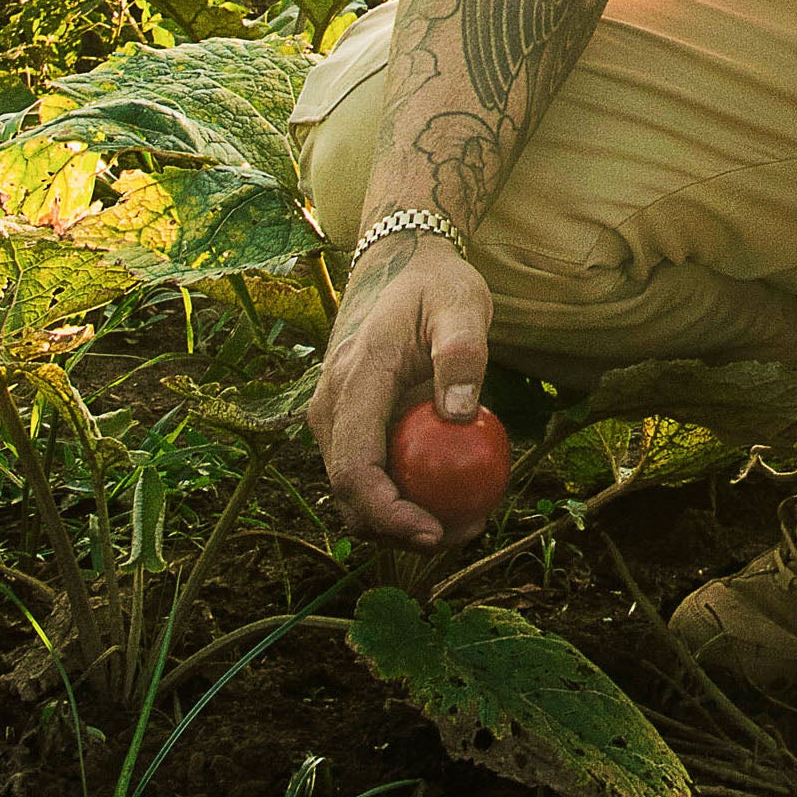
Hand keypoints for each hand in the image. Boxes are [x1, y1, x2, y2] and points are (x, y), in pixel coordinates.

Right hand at [308, 231, 493, 547]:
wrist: (399, 263)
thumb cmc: (437, 285)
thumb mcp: (462, 306)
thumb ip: (463, 356)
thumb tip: (462, 417)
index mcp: (356, 380)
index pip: (356, 468)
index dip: (389, 514)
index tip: (435, 533)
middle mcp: (331, 405)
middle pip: (349, 493)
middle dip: (398, 530)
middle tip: (465, 533)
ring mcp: (334, 417)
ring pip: (354, 491)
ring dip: (400, 519)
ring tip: (466, 521)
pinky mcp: (348, 421)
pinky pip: (368, 471)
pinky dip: (401, 494)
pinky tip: (450, 494)